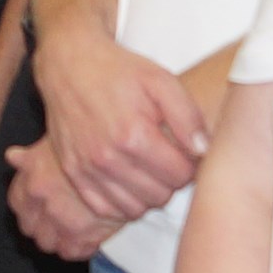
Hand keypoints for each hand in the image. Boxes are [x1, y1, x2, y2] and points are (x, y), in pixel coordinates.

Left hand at [6, 139, 120, 262]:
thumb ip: (32, 156)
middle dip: (42, 226)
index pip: (18, 204)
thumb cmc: (91, 146)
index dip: (29, 207)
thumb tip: (13, 156)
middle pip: (30, 228)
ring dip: (58, 239)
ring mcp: (60, 222)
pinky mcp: (83, 237)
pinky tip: (88, 238)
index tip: (38, 208)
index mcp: (32, 182)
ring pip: (48, 243)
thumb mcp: (56, 143)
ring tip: (73, 230)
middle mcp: (41, 203)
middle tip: (57, 221)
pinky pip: (72, 253)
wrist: (121, 157)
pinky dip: (79, 249)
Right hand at [35, 26, 209, 221]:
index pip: (181, 176)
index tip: (186, 151)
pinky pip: (105, 208)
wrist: (68, 65)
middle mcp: (107, 158)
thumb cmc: (119, 71)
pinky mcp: (72, 173)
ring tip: (150, 170)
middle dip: (171, 180)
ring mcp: (87, 168)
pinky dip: (121, 202)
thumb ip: (188, 117)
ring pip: (134, 208)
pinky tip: (128, 181)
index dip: (191, 165)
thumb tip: (203, 152)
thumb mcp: (162, 81)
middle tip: (168, 159)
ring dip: (148, 193)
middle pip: (160, 195)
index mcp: (134, 135)